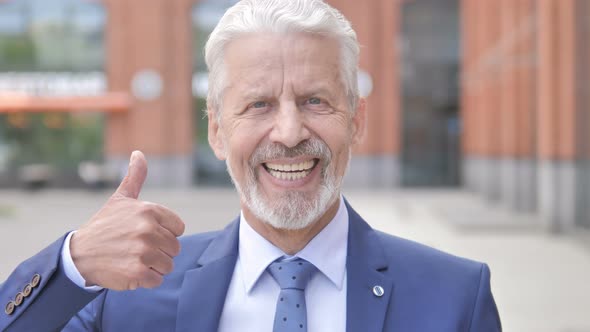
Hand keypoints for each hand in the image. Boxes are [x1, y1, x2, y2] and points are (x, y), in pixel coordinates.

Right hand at [70, 151, 184, 290]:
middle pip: (174, 248)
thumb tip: (139, 153)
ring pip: (168, 265)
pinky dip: (146, 280)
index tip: (144, 233)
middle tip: (136, 248)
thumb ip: (135, 177)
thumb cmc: (104, 225)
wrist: (79, 254)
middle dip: (159, 251)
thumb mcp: (120, 199)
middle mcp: (148, 229)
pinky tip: (131, 271)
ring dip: (153, 266)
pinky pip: (157, 280)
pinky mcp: (137, 272)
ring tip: (133, 259)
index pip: (178, 228)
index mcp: (149, 210)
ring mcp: (143, 251)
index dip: (164, 233)